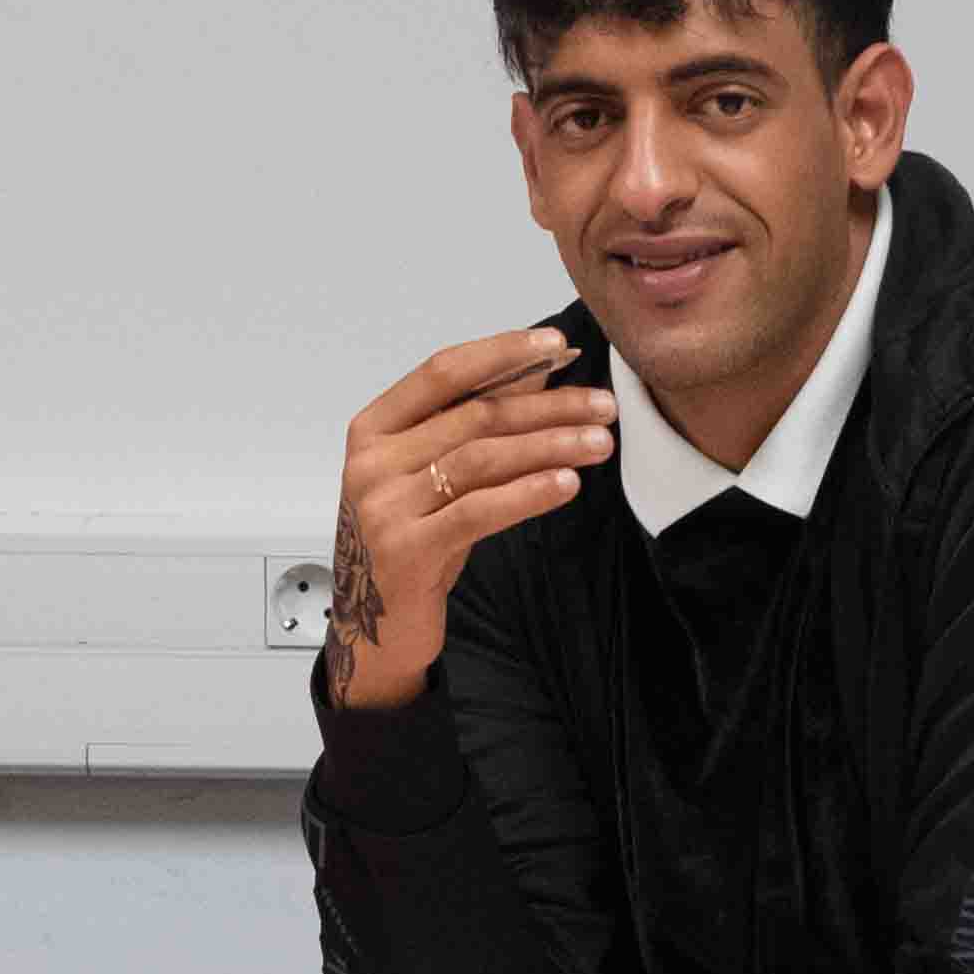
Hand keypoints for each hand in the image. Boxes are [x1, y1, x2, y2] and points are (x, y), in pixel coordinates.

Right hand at [320, 326, 612, 713]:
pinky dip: (528, 492)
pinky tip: (566, 483)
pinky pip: (479, 510)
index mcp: (374, 430)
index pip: (442, 372)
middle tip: (601, 406)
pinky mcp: (407, 549)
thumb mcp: (437, 476)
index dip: (502, 353)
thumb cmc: (411, 542)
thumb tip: (537, 370)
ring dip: (549, 445)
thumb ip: (475, 423)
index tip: (557, 345)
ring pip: (481, 458)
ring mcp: (384, 506)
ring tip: (599, 444)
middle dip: (547, 406)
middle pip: (473, 416)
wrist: (376, 628)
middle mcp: (372, 462)